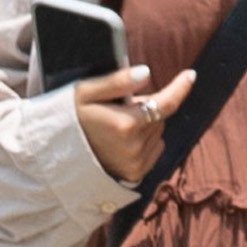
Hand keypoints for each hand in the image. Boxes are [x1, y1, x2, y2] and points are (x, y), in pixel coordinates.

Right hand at [68, 64, 185, 183]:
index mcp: (124, 123)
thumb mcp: (84, 93)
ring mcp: (137, 162)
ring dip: (144, 124)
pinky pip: (155, 149)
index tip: (190, 75)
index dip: (180, 88)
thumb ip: (117, 82)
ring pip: (157, 131)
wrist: (56, 156)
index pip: (164, 103)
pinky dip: (145, 141)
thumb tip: (147, 73)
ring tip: (115, 127)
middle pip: (158, 115)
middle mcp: (135, 146)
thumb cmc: (69, 119)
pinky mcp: (137, 174)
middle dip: (144, 107)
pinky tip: (122, 142)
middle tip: (116, 109)